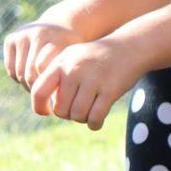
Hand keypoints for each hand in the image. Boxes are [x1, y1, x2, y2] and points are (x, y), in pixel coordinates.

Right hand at [4, 21, 83, 90]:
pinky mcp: (11, 39)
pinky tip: (30, 78)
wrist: (61, 26)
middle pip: (30, 74)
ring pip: (19, 73)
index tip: (56, 98)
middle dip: (36, 89)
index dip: (48, 87)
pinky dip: (18, 77)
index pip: (43, 70)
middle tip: (46, 98)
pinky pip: (10, 68)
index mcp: (58, 38)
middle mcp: (38, 33)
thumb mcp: (76, 59)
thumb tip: (49, 106)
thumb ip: (68, 77)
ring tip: (40, 89)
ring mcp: (22, 35)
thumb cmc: (73, 50)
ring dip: (27, 85)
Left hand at [29, 37, 144, 129]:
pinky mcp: (111, 90)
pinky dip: (95, 124)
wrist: (131, 47)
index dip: (39, 107)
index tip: (47, 112)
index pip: (39, 91)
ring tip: (89, 112)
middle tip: (77, 109)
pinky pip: (95, 117)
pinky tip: (96, 122)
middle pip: (61, 109)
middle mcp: (75, 70)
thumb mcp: (73, 58)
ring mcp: (94, 80)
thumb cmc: (98, 58)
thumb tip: (44, 105)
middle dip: (68, 114)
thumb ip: (55, 77)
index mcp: (62, 63)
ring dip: (82, 119)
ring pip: (78, 115)